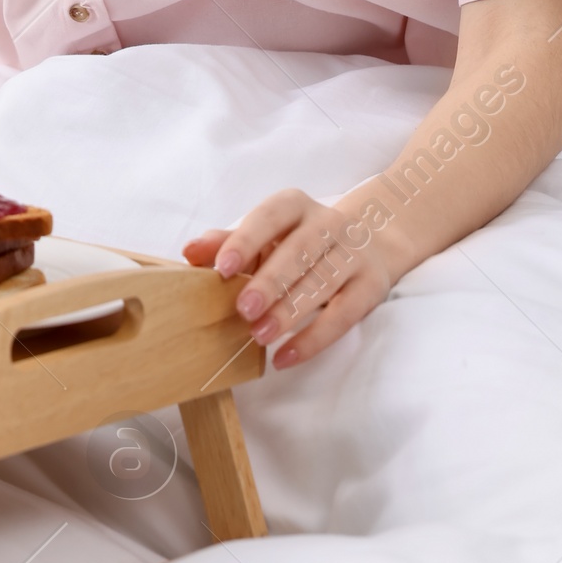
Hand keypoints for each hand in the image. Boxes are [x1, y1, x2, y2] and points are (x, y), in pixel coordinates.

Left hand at [183, 190, 393, 368]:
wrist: (370, 240)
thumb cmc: (298, 242)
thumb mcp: (265, 237)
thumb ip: (228, 243)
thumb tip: (190, 252)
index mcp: (295, 205)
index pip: (270, 216)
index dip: (246, 240)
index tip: (222, 268)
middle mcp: (328, 223)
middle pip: (299, 251)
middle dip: (270, 281)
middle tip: (243, 310)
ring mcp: (354, 253)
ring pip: (323, 282)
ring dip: (289, 312)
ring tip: (260, 336)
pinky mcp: (371, 286)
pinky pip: (343, 315)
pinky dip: (313, 339)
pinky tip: (285, 357)